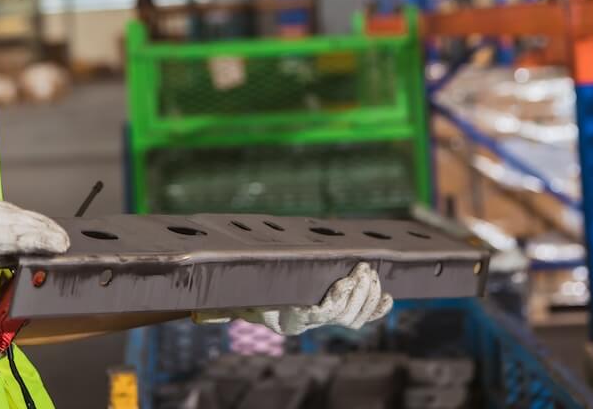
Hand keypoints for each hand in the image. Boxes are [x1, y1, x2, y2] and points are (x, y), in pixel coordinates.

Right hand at [195, 263, 392, 335]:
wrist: (259, 306)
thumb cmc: (250, 294)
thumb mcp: (243, 293)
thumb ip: (235, 292)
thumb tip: (205, 301)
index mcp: (289, 318)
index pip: (318, 313)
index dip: (335, 299)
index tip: (344, 280)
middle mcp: (309, 324)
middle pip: (342, 314)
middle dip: (357, 292)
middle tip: (364, 268)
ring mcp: (325, 323)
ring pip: (353, 318)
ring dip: (367, 296)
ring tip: (370, 273)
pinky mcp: (336, 316)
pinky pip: (362, 319)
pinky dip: (377, 309)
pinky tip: (388, 297)